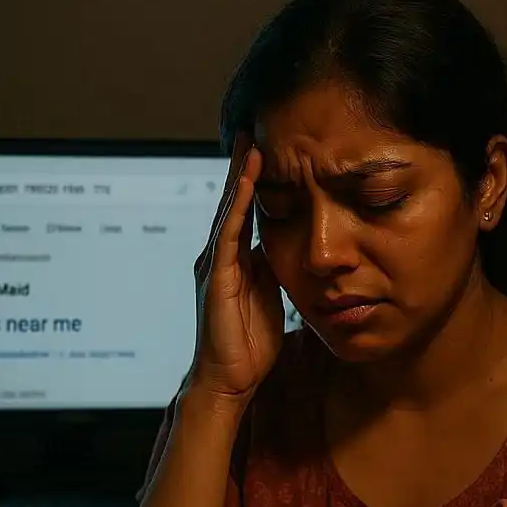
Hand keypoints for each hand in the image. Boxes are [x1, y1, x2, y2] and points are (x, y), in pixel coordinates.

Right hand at [190, 135, 284, 402]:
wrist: (230, 379)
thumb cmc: (250, 343)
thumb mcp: (270, 294)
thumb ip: (274, 267)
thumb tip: (290, 243)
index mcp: (236, 259)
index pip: (246, 209)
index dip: (255, 179)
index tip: (267, 146)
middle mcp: (221, 256)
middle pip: (232, 201)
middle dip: (242, 165)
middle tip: (251, 127)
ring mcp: (216, 265)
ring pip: (228, 210)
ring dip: (239, 176)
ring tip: (249, 143)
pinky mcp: (217, 278)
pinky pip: (228, 234)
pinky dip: (237, 205)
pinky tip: (246, 182)